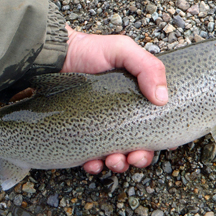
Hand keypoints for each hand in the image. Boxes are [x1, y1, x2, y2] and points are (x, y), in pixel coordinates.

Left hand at [61, 25, 166, 173]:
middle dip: (140, 157)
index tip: (162, 145)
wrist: (54, 57)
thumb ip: (148, 67)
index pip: (155, 125)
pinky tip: (92, 162)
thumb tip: (162, 99)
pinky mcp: (80, 136)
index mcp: (136, 100)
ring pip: (116, 157)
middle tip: (133, 157)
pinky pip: (90, 158)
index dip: (161, 139)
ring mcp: (100, 128)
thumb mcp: (123, 50)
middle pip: (139, 147)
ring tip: (112, 160)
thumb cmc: (88, 51)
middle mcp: (121, 116)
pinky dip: (94, 165)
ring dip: (119, 164)